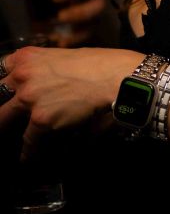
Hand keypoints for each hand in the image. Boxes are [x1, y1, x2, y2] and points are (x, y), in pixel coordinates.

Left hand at [0, 45, 139, 151]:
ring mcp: (29, 97)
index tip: (4, 95)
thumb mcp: (62, 57)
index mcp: (26, 57)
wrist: (114, 76)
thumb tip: (39, 85)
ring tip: (8, 140)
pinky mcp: (40, 119)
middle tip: (4, 118)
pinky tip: (28, 157)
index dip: (3, 87)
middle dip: (2, 110)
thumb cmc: (98, 64)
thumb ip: (43, 69)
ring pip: (3, 119)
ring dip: (7, 129)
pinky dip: (29, 151)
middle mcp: (22, 75)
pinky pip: (28, 141)